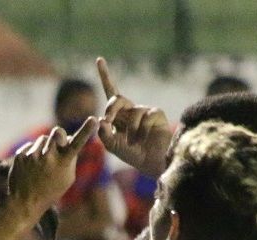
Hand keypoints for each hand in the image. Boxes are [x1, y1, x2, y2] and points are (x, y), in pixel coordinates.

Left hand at [6, 116, 100, 213]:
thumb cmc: (51, 190)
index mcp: (63, 164)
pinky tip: (31, 168)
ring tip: (42, 163)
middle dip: (59, 136)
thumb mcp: (67, 178)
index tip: (93, 120)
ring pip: (43, 138)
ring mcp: (33, 156)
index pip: (77, 144)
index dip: (86, 131)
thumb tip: (70, 138)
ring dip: (45, 147)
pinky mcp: (21, 155)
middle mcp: (48, 158)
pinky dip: (33, 154)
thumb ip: (71, 158)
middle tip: (58, 145)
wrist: (24, 203)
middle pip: (57, 132)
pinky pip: (31, 146)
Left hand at [96, 57, 172, 177]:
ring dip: (131, 131)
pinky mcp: (156, 114)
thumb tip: (100, 118)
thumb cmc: (133, 154)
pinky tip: (144, 140)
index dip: (105, 76)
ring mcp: (144, 111)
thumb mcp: (113, 145)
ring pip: (132, 112)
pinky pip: (146, 117)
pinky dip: (142, 131)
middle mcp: (131, 110)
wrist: (152, 163)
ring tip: (134, 143)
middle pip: (117, 98)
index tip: (99, 60)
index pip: (110, 93)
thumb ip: (104, 134)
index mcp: (118, 115)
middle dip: (111, 108)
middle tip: (108, 120)